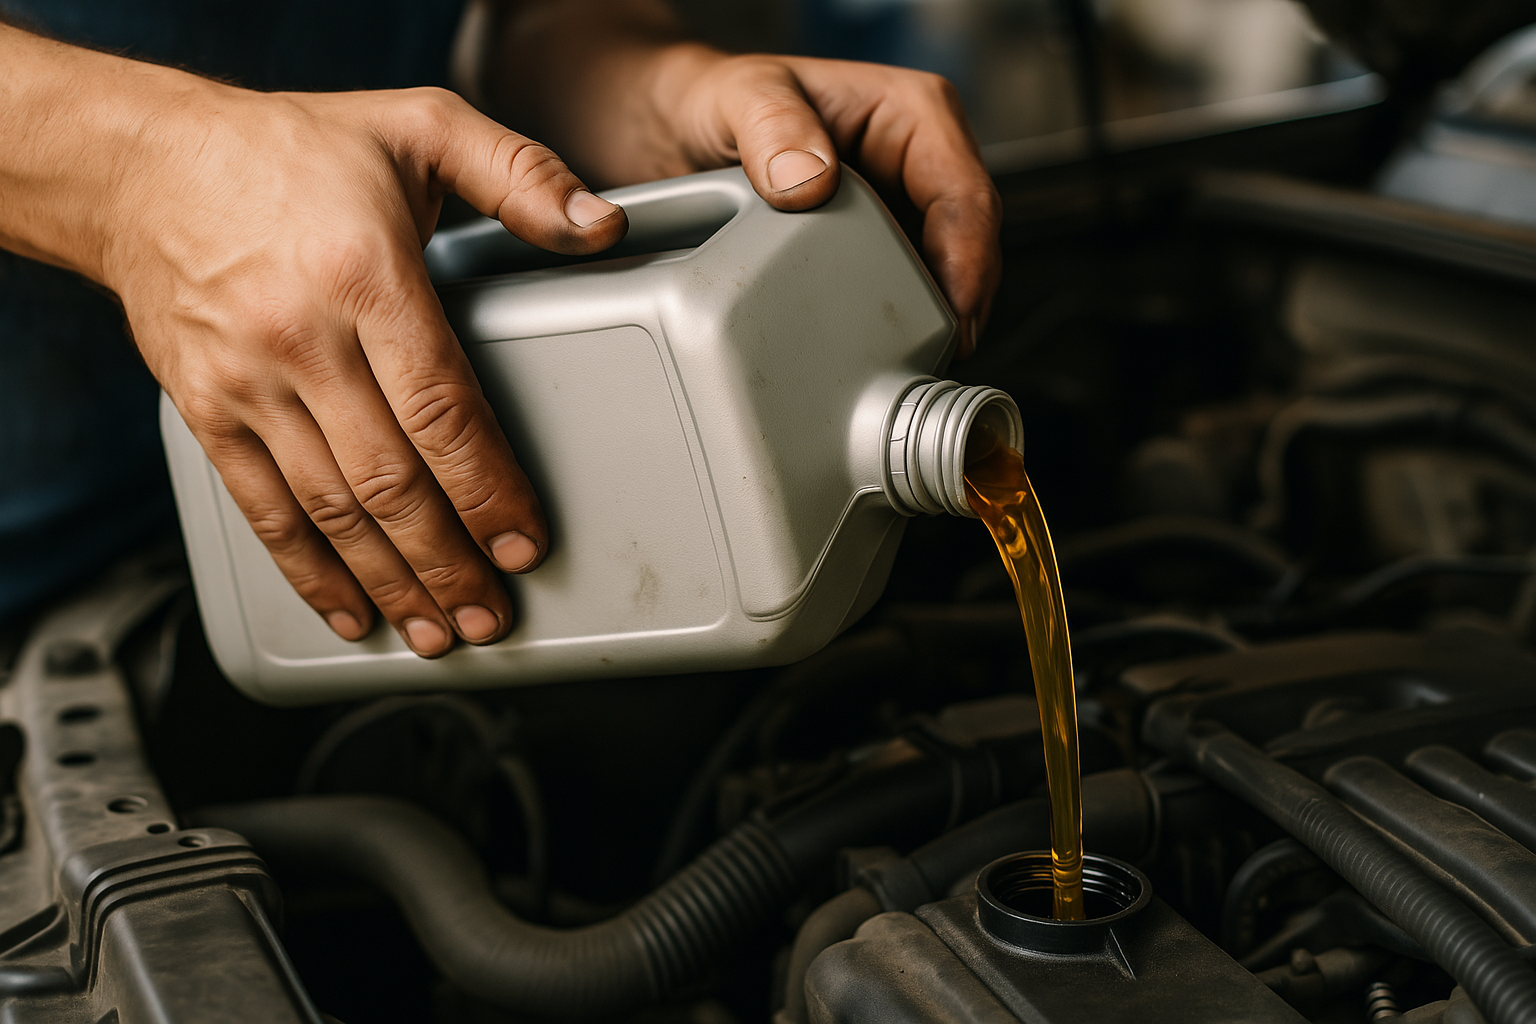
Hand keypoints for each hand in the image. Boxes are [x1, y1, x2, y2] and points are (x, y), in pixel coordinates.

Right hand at [102, 82, 626, 654]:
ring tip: (437, 631)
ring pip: (329, 510)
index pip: (442, 408)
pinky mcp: (206, 412)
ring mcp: (247, 383)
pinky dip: (308, 573)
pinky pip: (262, 510)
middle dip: (447, 561)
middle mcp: (302, 339)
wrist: (143, 166)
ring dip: (389, 583)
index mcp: (366, 277)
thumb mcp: (419, 125)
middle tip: (492, 614)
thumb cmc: (289, 150)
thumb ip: (519, 175)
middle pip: (389, 479)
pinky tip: (350, 612)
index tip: (523, 540)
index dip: (487, 488)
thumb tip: (601, 225)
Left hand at [653, 51, 1001, 355]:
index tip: (953, 313)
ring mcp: (899, 209)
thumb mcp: (741, 96)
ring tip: (908, 365)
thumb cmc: (718, 98)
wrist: (678, 131)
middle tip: (931, 358)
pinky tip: (881, 354)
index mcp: (912, 114)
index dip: (969, 260)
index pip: (964, 193)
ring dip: (932, 322)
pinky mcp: (876, 247)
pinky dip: (899, 326)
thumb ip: (773, 127)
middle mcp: (917, 162)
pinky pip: (904, 291)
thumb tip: (810, 181)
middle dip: (959, 305)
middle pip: (968, 244)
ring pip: (944, 276)